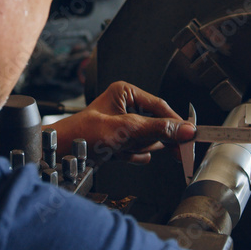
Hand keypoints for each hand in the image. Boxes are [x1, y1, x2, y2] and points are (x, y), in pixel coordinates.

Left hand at [50, 82, 195, 164]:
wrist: (59, 156)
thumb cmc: (82, 135)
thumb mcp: (126, 130)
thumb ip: (158, 130)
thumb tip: (185, 130)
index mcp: (126, 93)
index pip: (161, 107)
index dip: (176, 123)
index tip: (190, 136)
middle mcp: (124, 106)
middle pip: (156, 124)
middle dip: (151, 138)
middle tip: (163, 150)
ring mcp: (121, 125)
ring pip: (147, 139)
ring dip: (139, 148)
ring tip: (123, 148)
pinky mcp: (118, 141)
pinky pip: (137, 149)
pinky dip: (132, 155)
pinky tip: (121, 155)